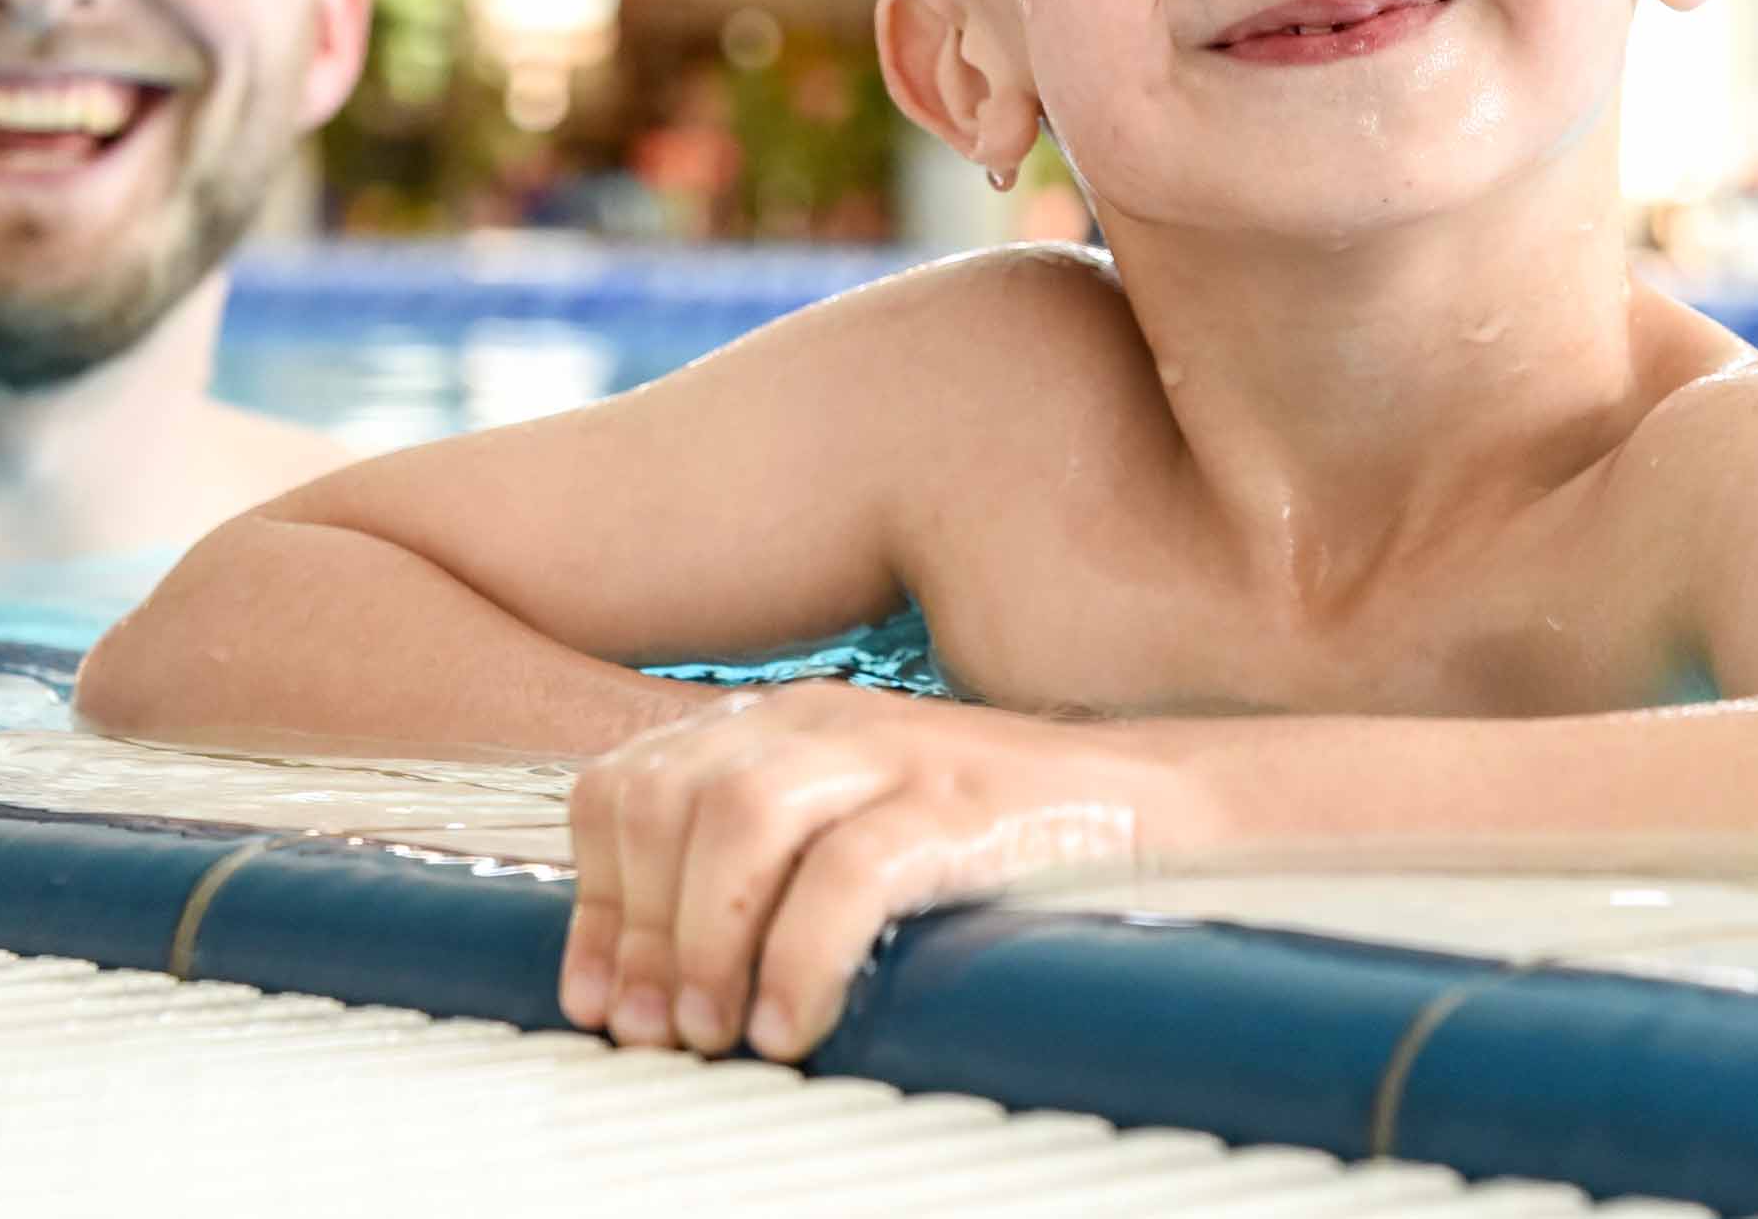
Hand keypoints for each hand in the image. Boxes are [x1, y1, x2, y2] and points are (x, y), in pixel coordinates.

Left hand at [556, 680, 1211, 1061]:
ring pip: (740, 818)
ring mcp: (903, 755)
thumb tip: (643, 986)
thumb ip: (754, 875)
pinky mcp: (970, 807)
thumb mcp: (852, 836)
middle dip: (638, 929)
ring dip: (704, 939)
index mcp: (781, 724)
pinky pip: (852, 870)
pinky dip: (802, 954)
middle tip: (655, 1034)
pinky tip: (795, 1025)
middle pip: (670, 799)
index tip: (600, 1001)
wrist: (1163, 809)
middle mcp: (827, 723)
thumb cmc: (993, 850)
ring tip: (716, 1033)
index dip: (594, 901)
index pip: (629, 784)